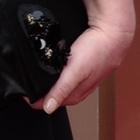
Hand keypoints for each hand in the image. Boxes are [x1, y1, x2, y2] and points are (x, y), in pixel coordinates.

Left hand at [32, 0, 135, 114]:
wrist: (114, 32)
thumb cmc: (98, 50)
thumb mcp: (75, 71)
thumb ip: (61, 89)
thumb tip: (48, 107)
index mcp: (78, 92)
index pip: (53, 103)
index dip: (38, 100)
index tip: (25, 94)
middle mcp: (82, 86)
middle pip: (59, 95)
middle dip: (44, 93)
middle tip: (30, 86)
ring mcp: (85, 75)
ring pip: (65, 84)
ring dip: (53, 83)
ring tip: (40, 78)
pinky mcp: (87, 65)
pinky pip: (70, 72)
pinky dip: (61, 72)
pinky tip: (58, 65)